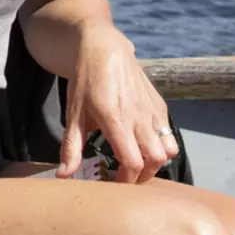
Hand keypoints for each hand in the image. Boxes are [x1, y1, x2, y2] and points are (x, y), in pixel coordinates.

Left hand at [59, 27, 175, 182]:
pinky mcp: (160, 105)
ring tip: (139, 163)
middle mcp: (140, 118)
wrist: (103, 49)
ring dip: (157, 162)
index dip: (127, 180)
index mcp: (116, 121)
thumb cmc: (85, 81)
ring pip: (169, 149)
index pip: (133, 162)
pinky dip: (162, 146)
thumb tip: (64, 175)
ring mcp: (153, 112)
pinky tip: (144, 144)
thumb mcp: (73, 114)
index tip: (115, 185)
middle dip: (144, 176)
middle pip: (156, 160)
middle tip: (127, 177)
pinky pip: (170, 133)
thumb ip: (71, 147)